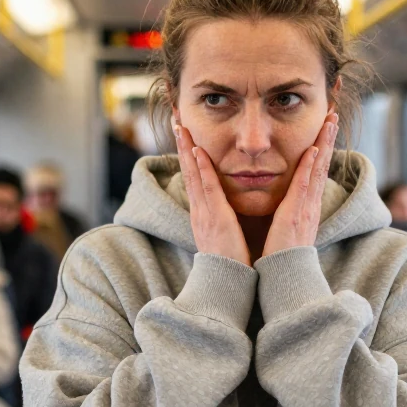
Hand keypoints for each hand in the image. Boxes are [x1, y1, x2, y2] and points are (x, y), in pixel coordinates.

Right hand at [175, 119, 250, 265]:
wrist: (228, 286)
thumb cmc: (230, 263)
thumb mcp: (224, 236)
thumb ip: (223, 220)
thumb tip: (225, 210)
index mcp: (203, 214)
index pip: (194, 178)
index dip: (187, 156)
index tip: (184, 134)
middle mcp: (199, 211)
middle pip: (187, 171)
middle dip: (181, 145)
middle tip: (175, 120)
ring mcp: (204, 214)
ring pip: (193, 175)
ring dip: (186, 150)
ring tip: (181, 127)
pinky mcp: (215, 219)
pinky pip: (206, 189)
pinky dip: (201, 170)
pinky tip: (197, 152)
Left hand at [262, 113, 338, 257]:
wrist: (285, 278)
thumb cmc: (283, 255)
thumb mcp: (288, 227)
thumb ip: (289, 211)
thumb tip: (287, 201)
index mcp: (307, 205)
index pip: (316, 169)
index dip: (322, 146)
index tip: (326, 125)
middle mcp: (310, 203)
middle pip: (323, 163)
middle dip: (328, 137)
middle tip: (333, 112)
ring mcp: (306, 208)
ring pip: (318, 169)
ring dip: (324, 143)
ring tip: (330, 120)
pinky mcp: (296, 214)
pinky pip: (304, 186)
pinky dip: (309, 168)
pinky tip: (313, 150)